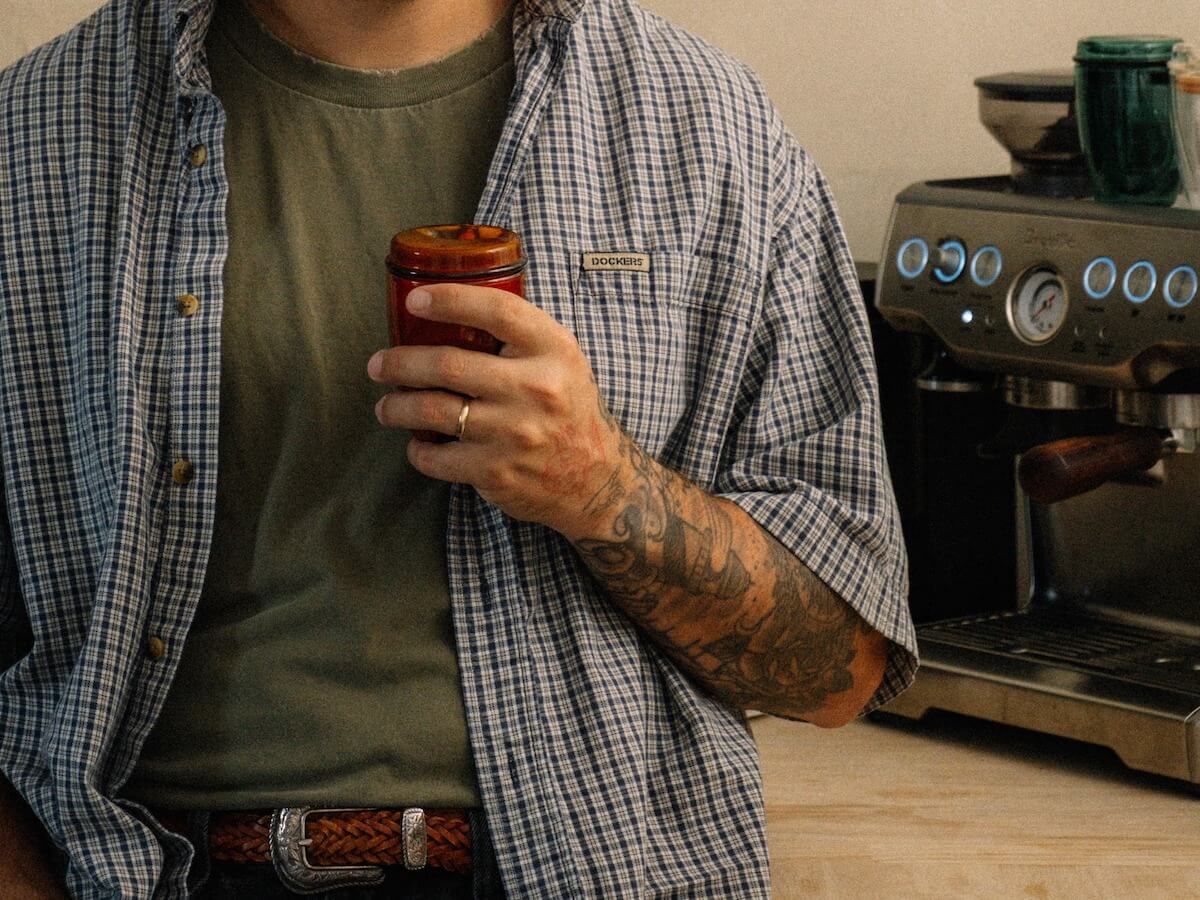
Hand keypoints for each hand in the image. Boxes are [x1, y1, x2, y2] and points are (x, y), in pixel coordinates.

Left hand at [368, 283, 621, 537]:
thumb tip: (449, 311)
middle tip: (378, 365)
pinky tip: (418, 443)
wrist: (597, 479)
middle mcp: (536, 389)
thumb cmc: (568, 409)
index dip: (450, 300)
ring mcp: (515, 433)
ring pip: (432, 411)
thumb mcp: (561, 361)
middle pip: (448, 364)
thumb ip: (519, 336)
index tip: (414, 300)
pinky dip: (418, 450)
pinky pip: (436, 457)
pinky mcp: (497, 471)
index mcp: (553, 351)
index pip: (497, 310)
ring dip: (397, 407)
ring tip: (386, 407)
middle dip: (399, 363)